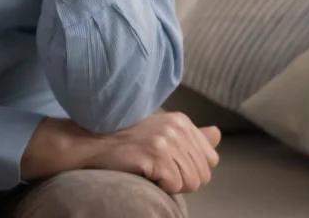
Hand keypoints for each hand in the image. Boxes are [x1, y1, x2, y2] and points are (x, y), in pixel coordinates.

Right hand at [82, 112, 221, 194]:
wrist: (90, 143)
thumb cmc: (125, 141)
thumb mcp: (161, 132)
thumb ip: (191, 136)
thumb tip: (217, 133)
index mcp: (181, 121)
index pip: (211, 160)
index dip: (191, 169)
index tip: (168, 164)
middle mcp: (177, 128)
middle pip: (203, 175)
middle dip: (181, 180)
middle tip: (156, 169)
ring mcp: (166, 140)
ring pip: (191, 183)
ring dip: (171, 185)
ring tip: (150, 171)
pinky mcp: (155, 155)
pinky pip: (174, 186)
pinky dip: (160, 187)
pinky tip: (144, 173)